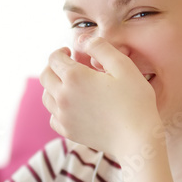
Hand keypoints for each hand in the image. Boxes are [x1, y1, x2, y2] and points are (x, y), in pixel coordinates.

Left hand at [39, 38, 160, 157]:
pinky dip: (57, 109)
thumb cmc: (135, 101)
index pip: (54, 58)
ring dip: (54, 87)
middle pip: (45, 76)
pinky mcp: (68, 132)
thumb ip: (101, 48)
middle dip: (54, 67)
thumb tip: (82, 42)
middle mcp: (63, 96)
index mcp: (74, 77)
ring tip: (70, 85)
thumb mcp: (123, 66)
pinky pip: (53, 117)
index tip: (69, 52)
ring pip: (46, 96)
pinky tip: (71, 106)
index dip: (60, 52)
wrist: (137, 139)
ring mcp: (63, 116)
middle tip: (68, 66)